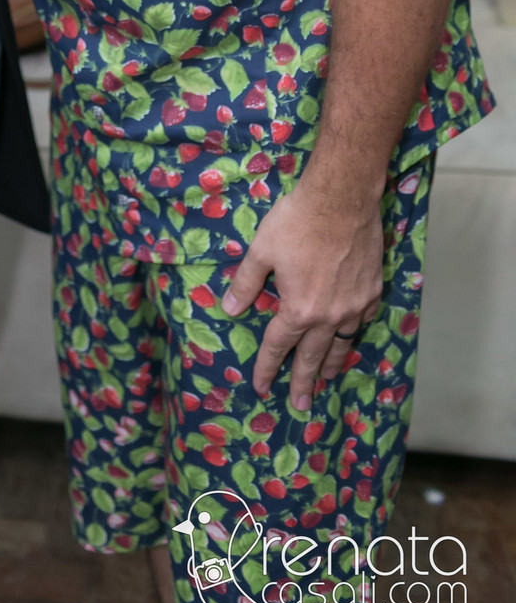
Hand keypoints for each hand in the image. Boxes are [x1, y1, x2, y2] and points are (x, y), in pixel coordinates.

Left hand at [221, 179, 383, 410]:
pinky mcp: (372, 291)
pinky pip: (362, 321)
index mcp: (298, 309)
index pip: (278, 346)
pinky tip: (349, 336)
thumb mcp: (261, 251)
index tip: (262, 387)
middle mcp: (328, 316)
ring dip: (332, 363)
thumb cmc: (296, 222)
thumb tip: (230, 310)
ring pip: (341, 343)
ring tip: (326, 378)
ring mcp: (354, 305)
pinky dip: (354, 332)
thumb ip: (246, 284)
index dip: (267, 368)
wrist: (342, 199)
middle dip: (303, 381)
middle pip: (313, 356)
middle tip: (301, 403)